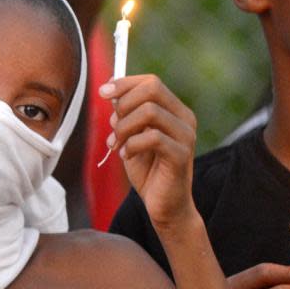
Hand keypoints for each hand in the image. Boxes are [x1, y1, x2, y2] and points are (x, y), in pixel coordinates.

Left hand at [99, 76, 196, 228]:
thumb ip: (125, 115)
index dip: (124, 84)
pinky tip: (126, 156)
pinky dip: (132, 145)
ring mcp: (186, 136)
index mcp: (175, 111)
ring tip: (118, 144)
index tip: (103, 93)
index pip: (151, 82)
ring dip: (125, 127)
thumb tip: (110, 91)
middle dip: (124, 104)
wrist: (164, 206)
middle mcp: (185, 119)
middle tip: (113, 127)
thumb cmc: (149, 171)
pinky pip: (152, 137)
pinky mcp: (181, 155)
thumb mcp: (131, 137)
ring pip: (150, 111)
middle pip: (152, 89)